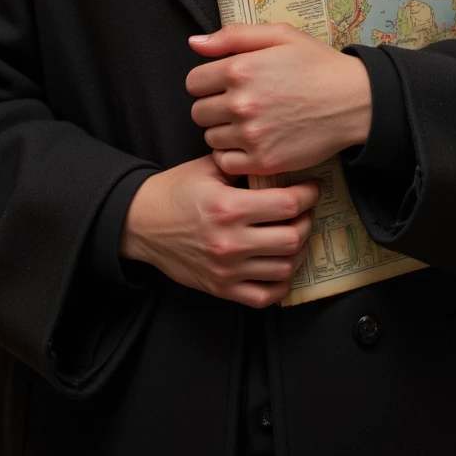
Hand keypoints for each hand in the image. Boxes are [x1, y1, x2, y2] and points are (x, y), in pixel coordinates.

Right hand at [118, 154, 319, 307]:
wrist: (141, 223)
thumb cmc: (175, 191)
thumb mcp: (208, 168)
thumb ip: (243, 164)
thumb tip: (278, 158)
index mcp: (228, 207)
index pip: (286, 204)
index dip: (309, 195)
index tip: (314, 188)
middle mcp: (230, 241)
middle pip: (291, 238)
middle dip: (307, 221)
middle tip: (306, 210)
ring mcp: (226, 269)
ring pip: (283, 268)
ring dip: (297, 251)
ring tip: (295, 235)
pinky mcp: (221, 288)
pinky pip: (264, 297)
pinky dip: (280, 284)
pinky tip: (280, 265)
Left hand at [186, 23, 372, 176]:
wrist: (354, 100)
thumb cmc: (317, 65)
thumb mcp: (279, 35)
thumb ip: (233, 36)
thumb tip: (195, 43)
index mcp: (240, 69)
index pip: (193, 82)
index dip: (207, 81)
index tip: (224, 83)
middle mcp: (241, 103)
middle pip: (198, 112)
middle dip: (213, 106)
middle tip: (239, 103)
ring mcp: (251, 135)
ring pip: (211, 138)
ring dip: (223, 131)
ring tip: (249, 122)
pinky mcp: (263, 161)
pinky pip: (226, 162)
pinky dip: (233, 155)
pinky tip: (251, 143)